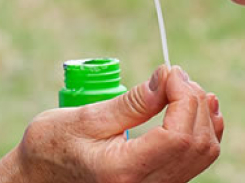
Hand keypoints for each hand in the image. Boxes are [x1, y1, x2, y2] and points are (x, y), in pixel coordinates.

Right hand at [0, 65, 222, 182]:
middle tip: (175, 74)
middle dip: (195, 101)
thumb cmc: (53, 145)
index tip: (170, 72)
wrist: (40, 176)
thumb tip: (167, 77)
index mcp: (123, 170)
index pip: (178, 136)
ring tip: (184, 86)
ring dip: (202, 115)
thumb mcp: (86, 118)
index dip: (185, 98)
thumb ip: (131, 102)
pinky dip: (200, 129)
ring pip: (203, 154)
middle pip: (198, 145)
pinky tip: (192, 106)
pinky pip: (194, 159)